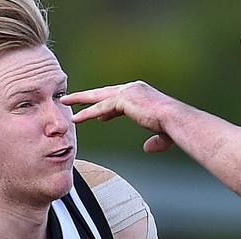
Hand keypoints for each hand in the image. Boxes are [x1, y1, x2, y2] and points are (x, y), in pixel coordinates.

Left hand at [61, 81, 175, 152]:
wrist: (176, 121)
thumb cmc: (173, 128)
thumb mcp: (161, 135)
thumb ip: (154, 141)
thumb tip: (147, 148)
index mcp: (140, 93)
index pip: (115, 98)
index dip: (102, 105)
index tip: (91, 111)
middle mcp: (133, 88)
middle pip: (102, 92)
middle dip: (85, 96)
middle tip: (69, 98)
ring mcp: (128, 92)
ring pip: (97, 97)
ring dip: (80, 100)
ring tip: (64, 103)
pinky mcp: (124, 99)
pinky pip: (100, 107)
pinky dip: (87, 113)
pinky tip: (76, 119)